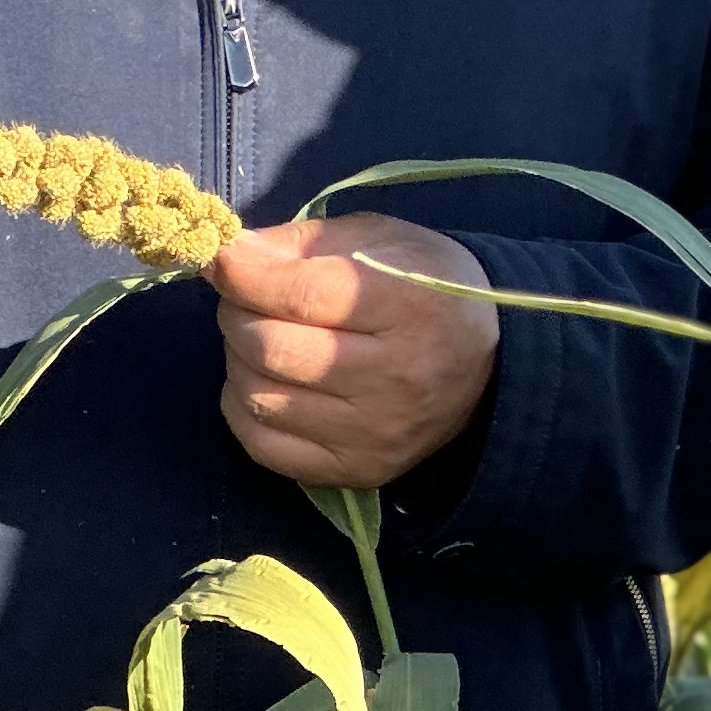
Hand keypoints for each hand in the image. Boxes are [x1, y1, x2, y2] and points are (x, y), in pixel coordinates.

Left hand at [213, 216, 497, 489]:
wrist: (489, 367)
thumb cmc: (425, 287)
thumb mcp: (380, 240)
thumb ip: (303, 243)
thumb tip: (230, 255)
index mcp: (410, 305)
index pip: (304, 295)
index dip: (246, 275)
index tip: (221, 257)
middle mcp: (395, 377)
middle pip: (271, 347)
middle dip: (238, 312)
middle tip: (246, 297)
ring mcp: (374, 433)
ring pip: (258, 396)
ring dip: (238, 359)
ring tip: (261, 337)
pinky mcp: (356, 471)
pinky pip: (262, 445)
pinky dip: (244, 407)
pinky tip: (264, 381)